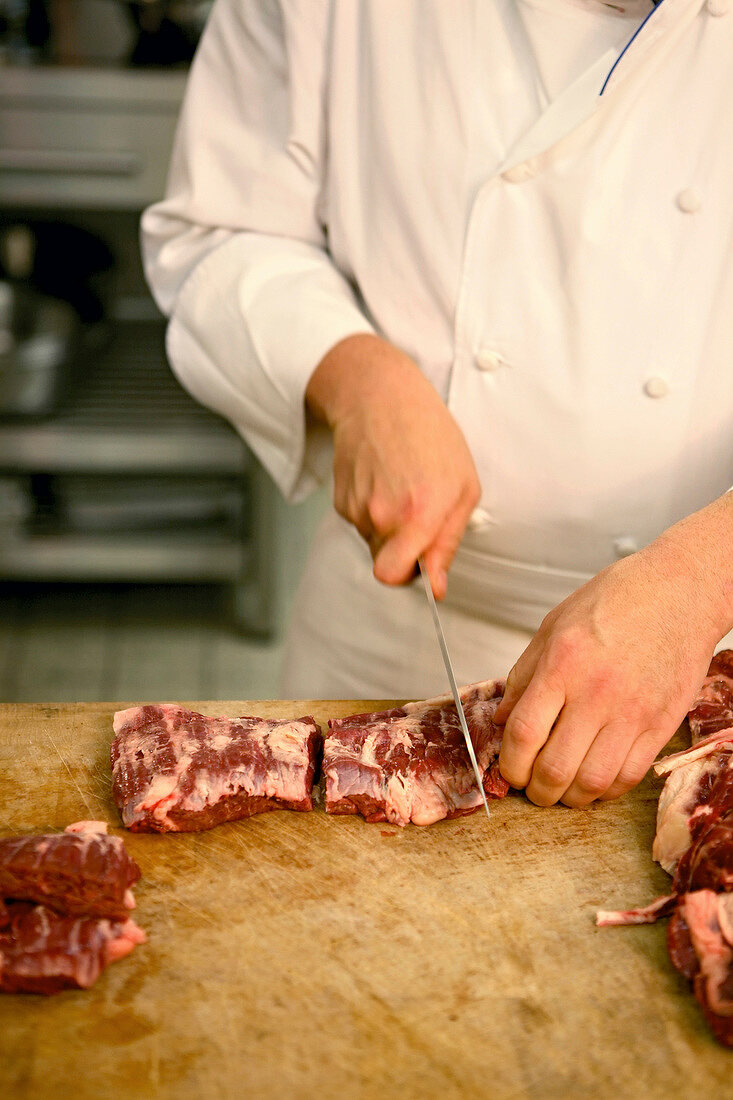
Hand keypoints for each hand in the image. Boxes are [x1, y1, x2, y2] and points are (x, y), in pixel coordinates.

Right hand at [306, 334, 480, 597]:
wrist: (380, 397)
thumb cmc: (431, 436)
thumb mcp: (464, 487)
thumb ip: (447, 543)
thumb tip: (437, 587)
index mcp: (417, 513)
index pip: (393, 576)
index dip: (408, 576)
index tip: (421, 564)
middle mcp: (381, 514)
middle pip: (384, 564)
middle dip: (401, 551)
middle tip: (416, 516)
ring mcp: (356, 507)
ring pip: (373, 542)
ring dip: (388, 526)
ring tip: (401, 486)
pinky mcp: (340, 500)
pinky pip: (359, 523)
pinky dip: (371, 509)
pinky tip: (383, 479)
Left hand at [493, 495, 732, 806]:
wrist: (679, 592)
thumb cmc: (616, 601)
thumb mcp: (553, 626)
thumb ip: (524, 676)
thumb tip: (502, 719)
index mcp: (563, 664)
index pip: (523, 733)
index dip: (510, 764)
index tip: (509, 771)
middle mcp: (596, 692)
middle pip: (555, 768)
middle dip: (536, 790)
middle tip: (532, 787)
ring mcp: (632, 712)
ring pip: (592, 782)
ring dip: (570, 798)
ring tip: (562, 789)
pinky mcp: (662, 724)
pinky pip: (629, 776)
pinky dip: (606, 790)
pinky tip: (595, 780)